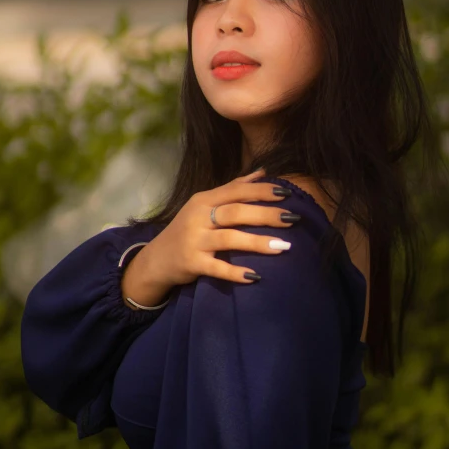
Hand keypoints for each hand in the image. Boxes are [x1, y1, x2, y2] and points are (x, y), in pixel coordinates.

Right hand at [140, 168, 296, 287]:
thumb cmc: (188, 229)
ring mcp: (194, 240)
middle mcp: (198, 217)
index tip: (287, 193)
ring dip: (257, 242)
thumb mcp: (205, 205)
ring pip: (229, 238)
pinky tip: (254, 276)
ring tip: (283, 246)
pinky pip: (216, 268)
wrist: (156, 260)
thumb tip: (262, 172)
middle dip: (265, 215)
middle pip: (235, 212)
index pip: (236, 190)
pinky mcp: (191, 263)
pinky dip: (235, 272)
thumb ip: (233, 189)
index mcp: (204, 200)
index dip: (261, 191)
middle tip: (293, 219)